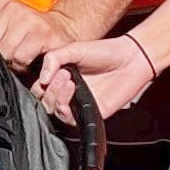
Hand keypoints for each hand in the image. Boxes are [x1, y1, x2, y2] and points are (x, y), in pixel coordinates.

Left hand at [0, 0, 78, 68]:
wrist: (63, 32)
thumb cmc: (30, 35)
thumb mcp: (3, 26)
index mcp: (0, 2)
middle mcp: (12, 6)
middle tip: (7, 57)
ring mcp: (27, 17)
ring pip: (4, 52)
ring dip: (11, 62)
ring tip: (19, 58)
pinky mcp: (42, 32)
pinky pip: (20, 57)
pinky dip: (23, 65)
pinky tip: (29, 60)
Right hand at [36, 35, 154, 121]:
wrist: (129, 59)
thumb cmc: (104, 52)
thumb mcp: (73, 49)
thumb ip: (53, 59)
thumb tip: (42, 79)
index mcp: (60, 79)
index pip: (40, 90)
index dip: (40, 85)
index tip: (51, 73)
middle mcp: (67, 94)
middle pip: (45, 103)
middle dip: (51, 90)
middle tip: (64, 75)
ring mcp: (78, 105)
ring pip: (55, 112)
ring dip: (58, 97)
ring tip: (70, 81)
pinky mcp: (90, 114)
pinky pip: (71, 121)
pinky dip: (67, 109)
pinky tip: (74, 91)